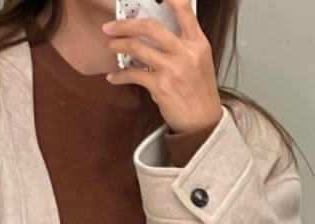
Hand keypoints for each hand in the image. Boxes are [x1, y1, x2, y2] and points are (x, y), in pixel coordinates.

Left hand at [102, 0, 222, 134]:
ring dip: (119, 45)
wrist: (203, 122)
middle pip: (151, 27)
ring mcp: (172, 69)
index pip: (184, 10)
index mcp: (197, 43)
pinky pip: (134, 75)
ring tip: (111, 46)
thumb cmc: (200, 92)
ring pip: (138, 48)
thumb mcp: (201, 61)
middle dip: (126, 24)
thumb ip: (184, 44)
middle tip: (111, 26)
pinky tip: (114, 77)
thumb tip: (156, 32)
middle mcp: (186, 52)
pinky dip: (120, 76)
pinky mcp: (160, 87)